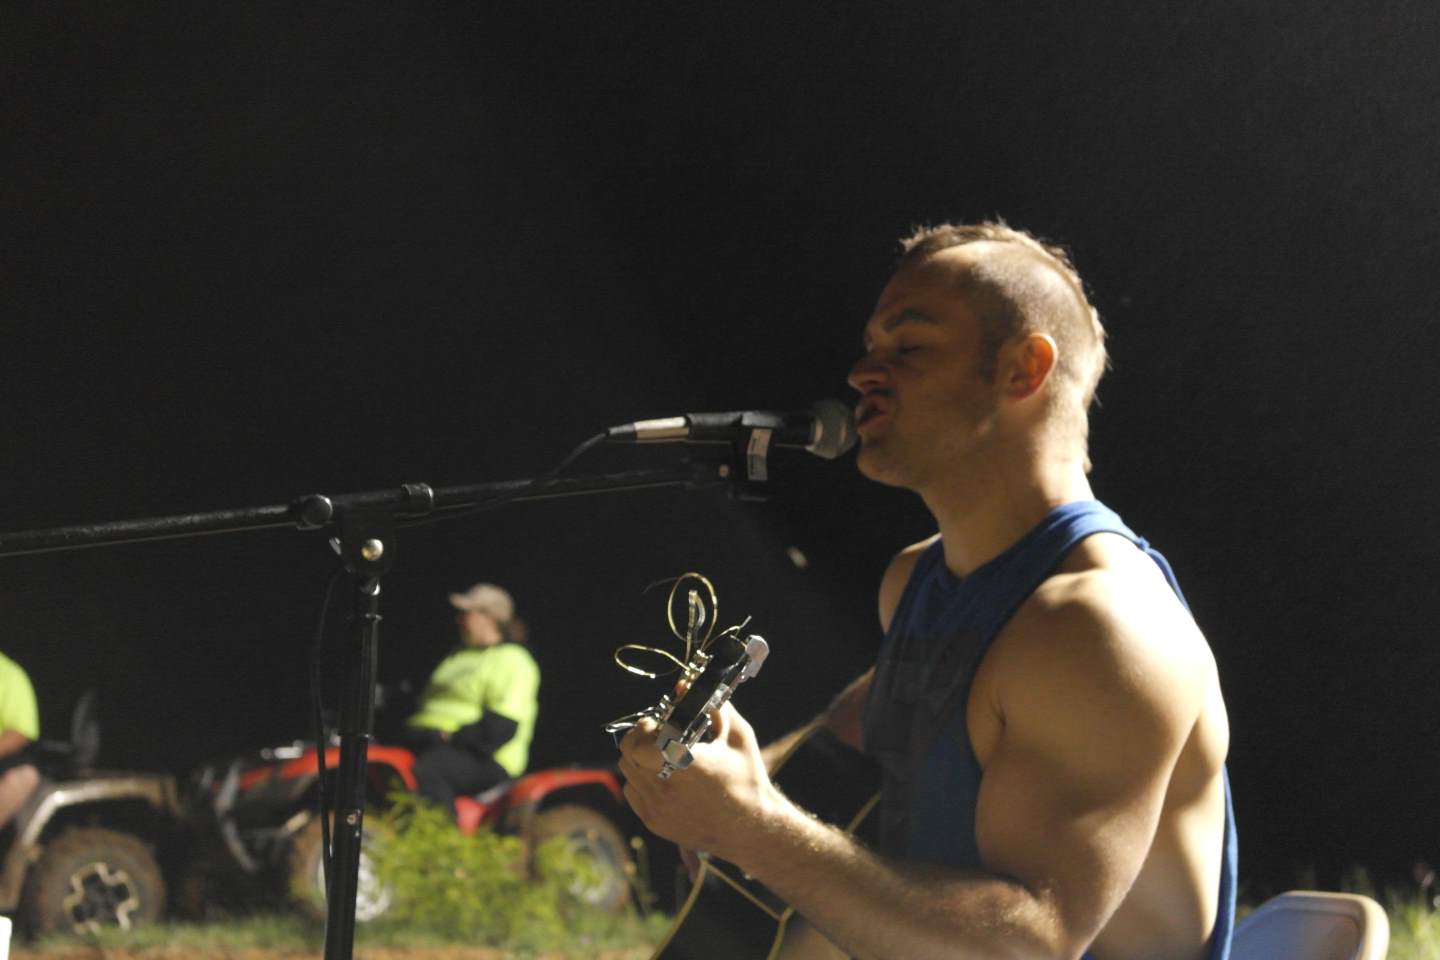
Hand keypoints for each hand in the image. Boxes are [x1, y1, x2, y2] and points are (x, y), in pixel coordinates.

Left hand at [616, 701, 777, 865]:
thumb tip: (685, 686)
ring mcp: (658, 809)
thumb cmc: (747, 779)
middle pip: (627, 753)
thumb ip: (714, 707)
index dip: (643, 729)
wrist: (751, 829)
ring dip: (639, 759)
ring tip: (662, 756)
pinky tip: (664, 777)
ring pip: (627, 771)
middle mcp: (667, 788)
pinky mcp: (654, 823)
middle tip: (657, 735)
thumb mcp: (738, 737)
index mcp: (686, 764)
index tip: (656, 723)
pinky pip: (632, 792)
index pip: (638, 744)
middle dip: (639, 739)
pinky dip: (641, 780)